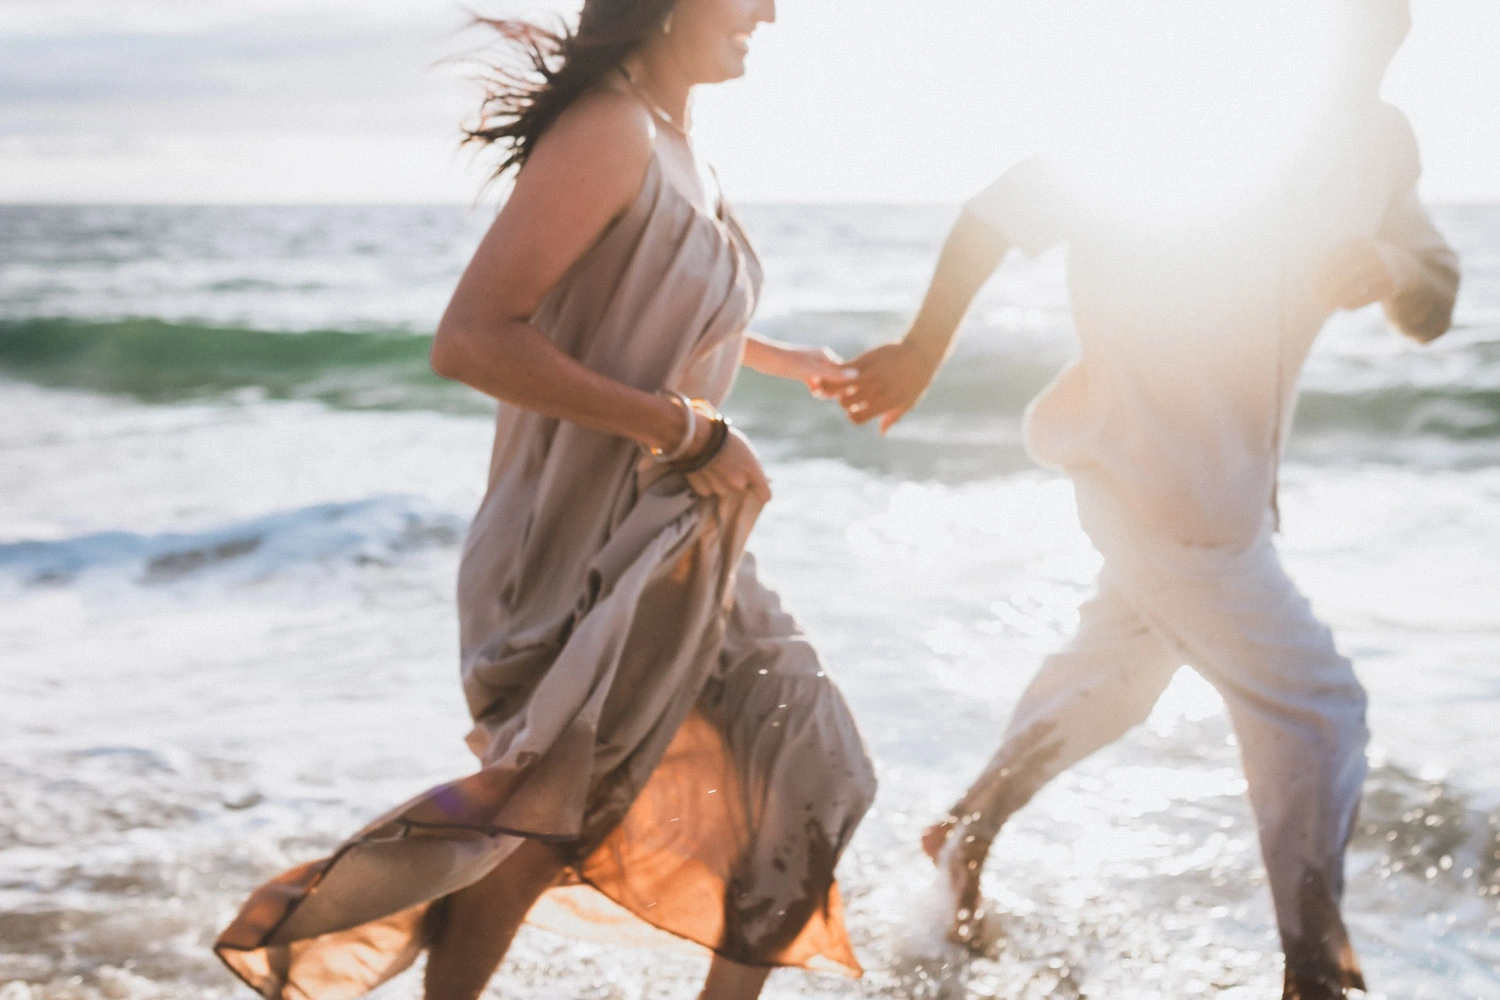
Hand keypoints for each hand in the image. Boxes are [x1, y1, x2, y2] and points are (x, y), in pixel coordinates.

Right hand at [684, 426, 771, 505]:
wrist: (694, 436)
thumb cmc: (721, 436)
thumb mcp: (744, 448)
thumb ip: (752, 467)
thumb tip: (761, 481)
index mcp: (752, 471)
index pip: (765, 495)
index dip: (761, 493)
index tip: (757, 490)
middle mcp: (738, 483)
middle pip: (741, 490)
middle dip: (735, 481)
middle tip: (727, 466)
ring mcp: (721, 489)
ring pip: (724, 490)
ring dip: (720, 481)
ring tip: (713, 463)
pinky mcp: (704, 491)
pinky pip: (709, 490)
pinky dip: (706, 482)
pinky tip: (703, 468)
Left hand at [749, 341, 853, 396]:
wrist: (762, 357)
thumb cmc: (787, 363)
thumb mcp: (811, 371)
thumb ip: (833, 374)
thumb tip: (856, 376)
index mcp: (825, 355)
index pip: (843, 372)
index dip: (844, 385)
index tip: (839, 396)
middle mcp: (820, 358)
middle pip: (835, 377)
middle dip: (834, 388)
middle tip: (825, 396)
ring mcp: (811, 364)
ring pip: (825, 380)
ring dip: (825, 389)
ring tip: (819, 395)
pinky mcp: (801, 370)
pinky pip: (814, 380)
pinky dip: (816, 387)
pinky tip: (814, 393)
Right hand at [817, 341, 938, 433]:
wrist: (921, 352)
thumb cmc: (916, 379)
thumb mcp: (908, 402)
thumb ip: (892, 417)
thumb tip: (882, 433)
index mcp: (885, 404)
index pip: (856, 418)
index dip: (853, 415)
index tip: (856, 408)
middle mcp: (875, 390)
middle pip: (844, 402)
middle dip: (843, 400)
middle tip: (848, 393)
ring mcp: (869, 374)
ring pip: (838, 386)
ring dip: (836, 386)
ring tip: (840, 383)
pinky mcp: (864, 359)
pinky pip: (842, 368)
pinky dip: (835, 371)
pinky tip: (839, 370)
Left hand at [1315, 238, 1397, 311]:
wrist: (1404, 267)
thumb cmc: (1366, 262)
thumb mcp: (1354, 253)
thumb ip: (1333, 260)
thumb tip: (1308, 280)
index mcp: (1360, 243)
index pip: (1337, 259)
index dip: (1322, 274)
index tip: (1310, 287)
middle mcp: (1375, 253)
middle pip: (1346, 273)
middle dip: (1329, 288)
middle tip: (1316, 299)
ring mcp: (1386, 269)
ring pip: (1358, 285)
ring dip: (1339, 298)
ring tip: (1327, 306)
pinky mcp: (1393, 285)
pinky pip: (1369, 297)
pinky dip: (1354, 303)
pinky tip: (1343, 307)